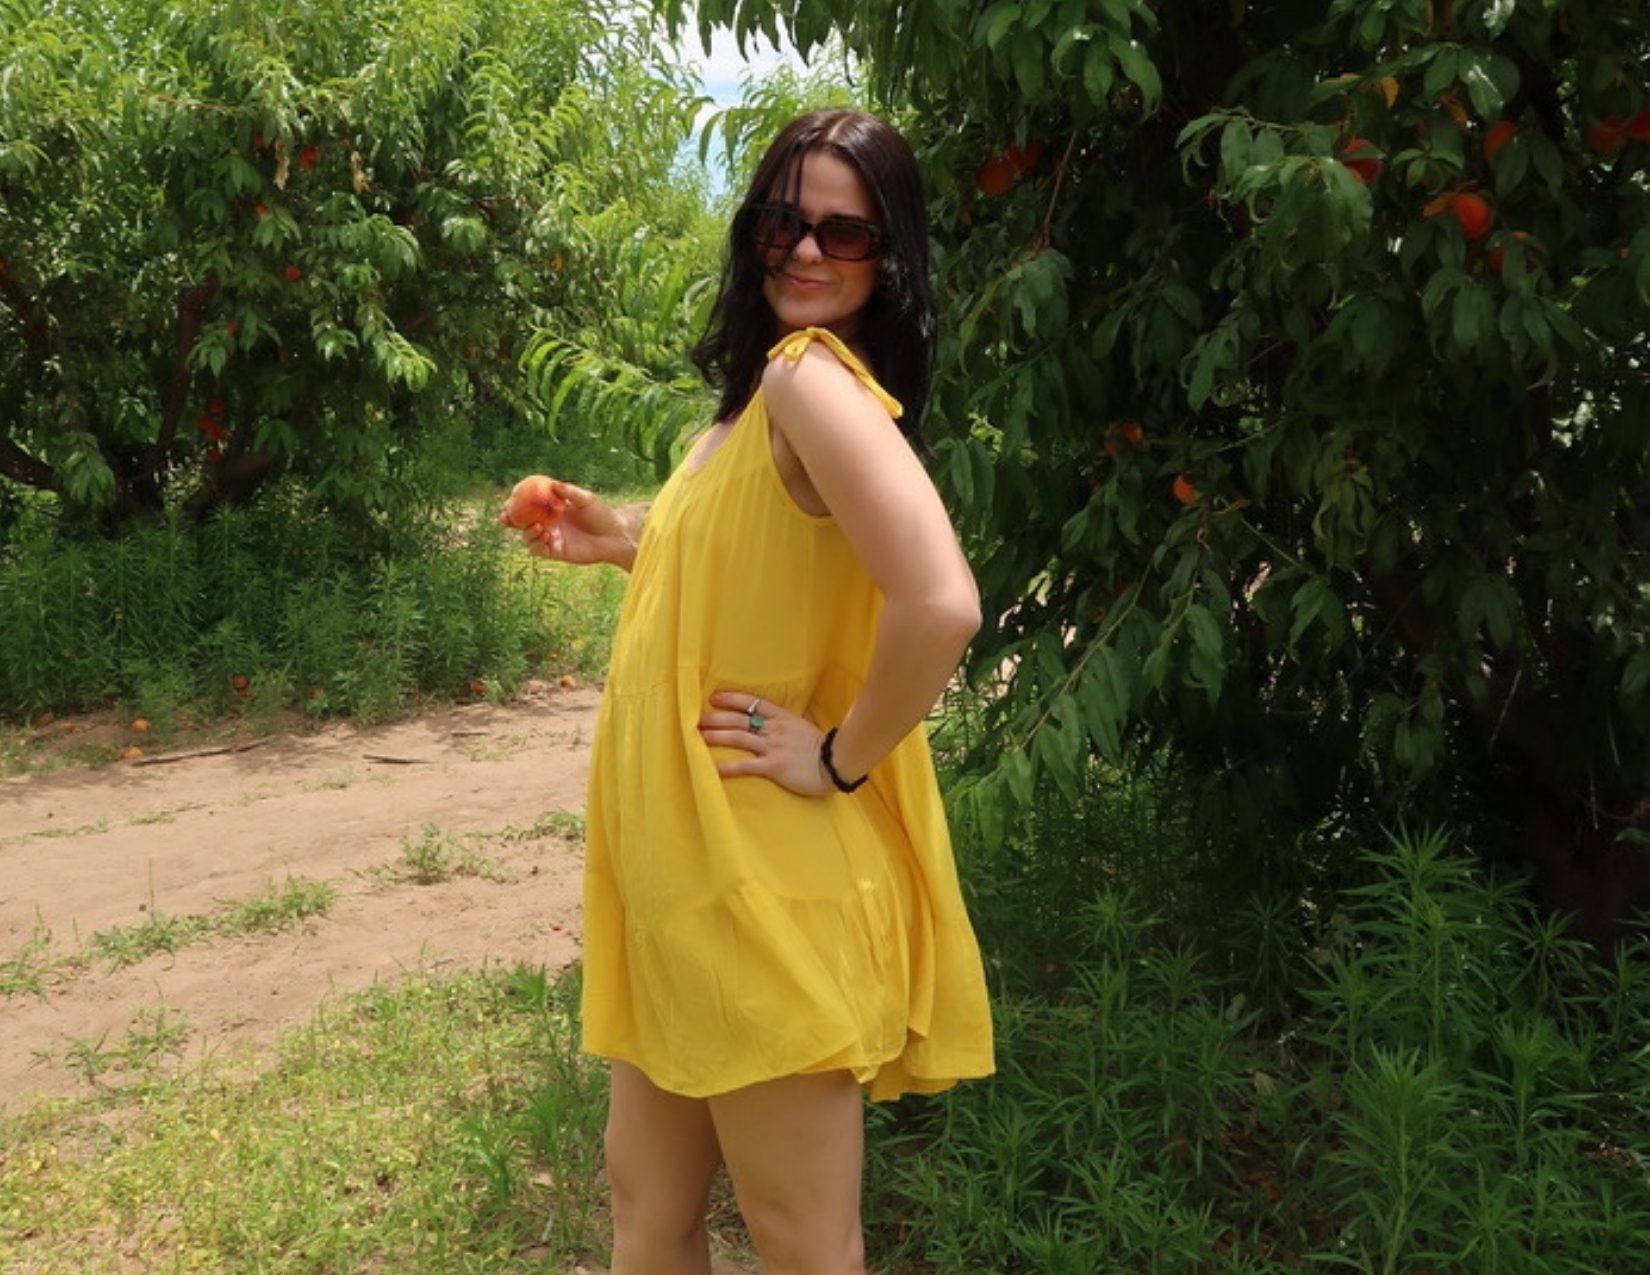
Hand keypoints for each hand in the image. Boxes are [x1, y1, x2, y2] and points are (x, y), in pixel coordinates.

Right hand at [507, 478, 628, 566]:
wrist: (614, 537)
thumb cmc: (602, 515)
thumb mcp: (587, 499)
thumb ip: (569, 492)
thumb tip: (553, 484)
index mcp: (552, 508)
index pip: (528, 503)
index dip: (516, 501)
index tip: (511, 497)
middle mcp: (548, 522)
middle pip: (521, 521)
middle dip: (510, 519)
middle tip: (506, 516)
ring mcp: (550, 537)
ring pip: (527, 536)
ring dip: (526, 532)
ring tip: (538, 527)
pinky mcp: (555, 552)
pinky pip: (538, 550)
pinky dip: (536, 544)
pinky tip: (545, 536)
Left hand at [697, 691, 831, 796]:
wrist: (838, 763)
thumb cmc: (826, 747)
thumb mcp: (812, 727)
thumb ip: (804, 719)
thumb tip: (805, 712)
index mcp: (783, 718)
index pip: (753, 703)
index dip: (732, 699)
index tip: (715, 698)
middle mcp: (774, 729)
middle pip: (739, 720)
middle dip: (716, 718)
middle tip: (697, 718)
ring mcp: (773, 747)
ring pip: (738, 738)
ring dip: (716, 737)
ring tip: (697, 737)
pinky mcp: (773, 766)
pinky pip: (746, 766)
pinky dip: (727, 767)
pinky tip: (712, 769)